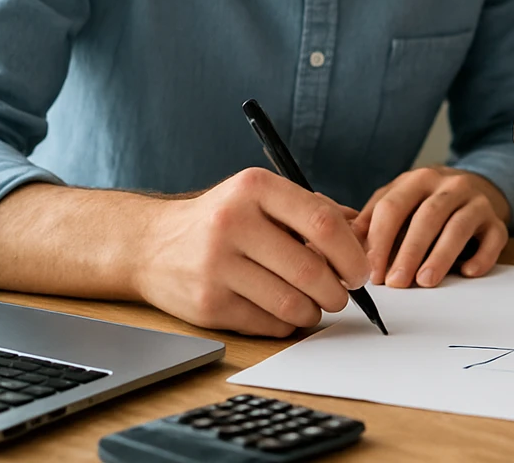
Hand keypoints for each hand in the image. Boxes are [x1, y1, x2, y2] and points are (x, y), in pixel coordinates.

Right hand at [134, 167, 369, 337]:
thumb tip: (362, 236)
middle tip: (343, 294)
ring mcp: (216, 266)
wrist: (150, 245)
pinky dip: (287, 323)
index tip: (360, 269)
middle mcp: (232, 223)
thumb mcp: (262, 198)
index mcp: (255, 189)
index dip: (351, 253)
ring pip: (292, 303)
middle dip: (339, 290)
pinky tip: (285, 311)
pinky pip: (268, 323)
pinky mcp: (207, 304)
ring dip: (315, 310)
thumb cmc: (222, 219)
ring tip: (316, 304)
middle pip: (310, 269)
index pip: (322, 223)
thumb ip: (313, 210)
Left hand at [352, 167, 509, 288]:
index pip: (393, 206)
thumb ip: (373, 218)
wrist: (480, 187)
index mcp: (419, 179)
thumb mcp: (400, 200)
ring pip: (459, 226)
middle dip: (409, 251)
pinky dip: (482, 257)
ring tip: (425, 281)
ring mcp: (477, 201)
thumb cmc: (430, 201)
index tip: (371, 271)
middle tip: (395, 282)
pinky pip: (494, 239)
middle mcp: (450, 185)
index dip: (380, 240)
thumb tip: (345, 243)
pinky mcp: (497, 221)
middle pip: (427, 216)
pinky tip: (467, 272)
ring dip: (440, 256)